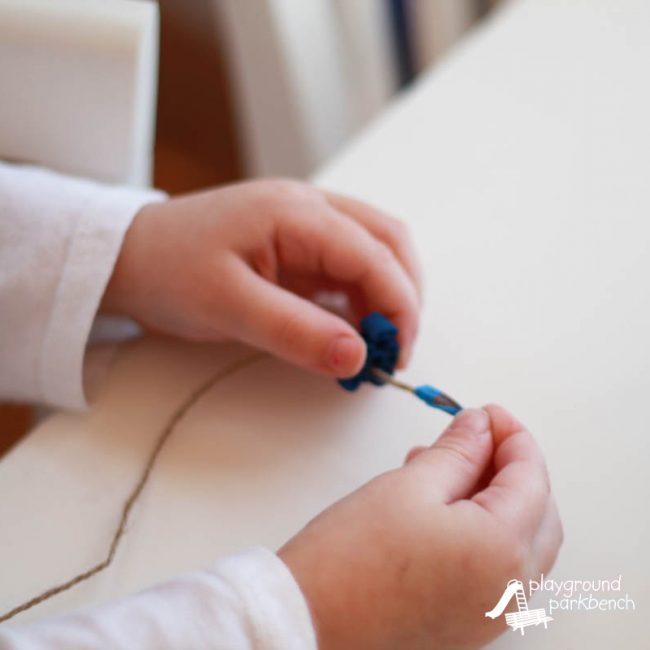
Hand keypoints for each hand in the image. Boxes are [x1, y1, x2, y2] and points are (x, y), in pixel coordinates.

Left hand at [102, 179, 420, 377]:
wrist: (130, 256)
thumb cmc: (169, 271)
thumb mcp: (228, 306)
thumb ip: (295, 331)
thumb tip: (358, 358)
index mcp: (296, 212)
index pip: (375, 254)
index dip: (399, 306)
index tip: (395, 357)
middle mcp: (310, 207)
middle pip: (388, 242)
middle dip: (403, 297)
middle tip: (391, 351)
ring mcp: (306, 223)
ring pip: (374, 251)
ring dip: (386, 297)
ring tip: (373, 345)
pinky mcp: (298, 244)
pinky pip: (346, 266)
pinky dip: (361, 298)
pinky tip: (350, 329)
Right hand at [278, 405, 562, 649]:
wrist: (308, 620)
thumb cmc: (352, 556)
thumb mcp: (410, 485)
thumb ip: (457, 451)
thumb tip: (479, 426)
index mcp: (502, 550)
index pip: (531, 479)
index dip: (513, 436)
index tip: (489, 413)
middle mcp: (509, 590)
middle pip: (537, 512)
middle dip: (512, 466)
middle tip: (478, 435)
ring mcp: (491, 612)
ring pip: (519, 540)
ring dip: (496, 496)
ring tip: (449, 464)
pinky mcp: (468, 622)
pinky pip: (497, 566)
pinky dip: (484, 528)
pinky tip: (446, 504)